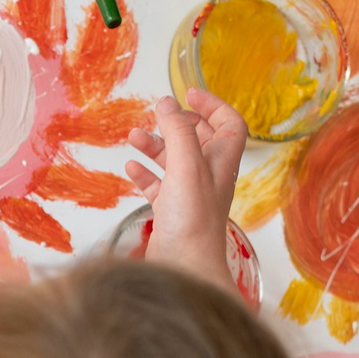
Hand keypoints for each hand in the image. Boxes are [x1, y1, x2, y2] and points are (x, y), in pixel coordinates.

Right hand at [124, 88, 247, 289]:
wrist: (184, 264)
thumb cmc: (192, 219)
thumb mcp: (186, 165)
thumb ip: (177, 131)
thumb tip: (167, 102)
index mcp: (221, 160)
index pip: (228, 123)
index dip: (212, 105)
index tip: (189, 93)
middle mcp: (208, 175)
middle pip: (198, 139)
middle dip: (177, 124)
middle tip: (159, 113)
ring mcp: (189, 194)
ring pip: (173, 161)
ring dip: (155, 146)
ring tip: (133, 137)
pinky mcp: (170, 211)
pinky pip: (158, 185)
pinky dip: (144, 173)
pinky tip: (130, 167)